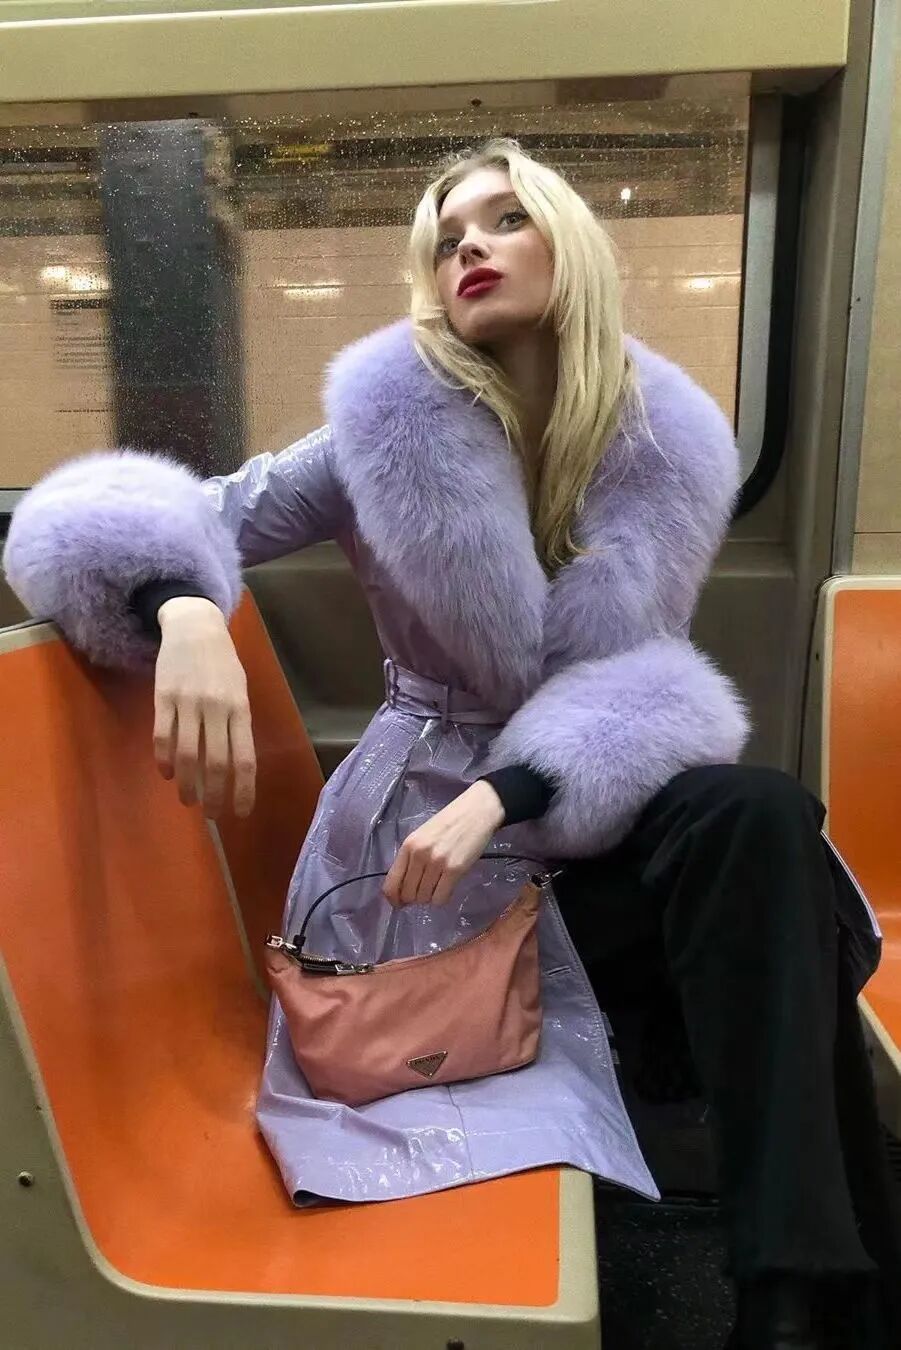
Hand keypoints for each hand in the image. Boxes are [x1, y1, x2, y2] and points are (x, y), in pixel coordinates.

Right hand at [153, 597, 255, 818]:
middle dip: (214, 796)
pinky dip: (163, 761)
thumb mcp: (240, 690)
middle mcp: (216, 708)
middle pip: (215, 764)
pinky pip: (162, 736)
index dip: (243, 790)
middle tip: (211, 814)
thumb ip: (238, 725)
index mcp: (240, 709)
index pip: (244, 759)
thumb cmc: (223, 663)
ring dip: (187, 784)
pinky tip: (167, 774)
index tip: (241, 813)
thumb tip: (236, 766)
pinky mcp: (163, 697)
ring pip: (186, 755)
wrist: (195, 625)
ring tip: (188, 800)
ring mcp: (188, 703)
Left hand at [383, 781, 505, 905]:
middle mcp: (419, 855)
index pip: (391, 883)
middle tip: (424, 892)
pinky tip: (447, 887)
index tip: (400, 904)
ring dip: (429, 898)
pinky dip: (442, 898)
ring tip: (438, 886)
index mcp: (408, 846)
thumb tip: (405, 888)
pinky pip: (440, 898)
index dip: (393, 899)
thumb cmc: (449, 823)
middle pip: (408, 894)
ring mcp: (436, 863)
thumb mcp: (422, 836)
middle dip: (414, 899)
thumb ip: (411, 858)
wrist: (476, 811)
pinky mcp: (454, 870)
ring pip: (424, 898)